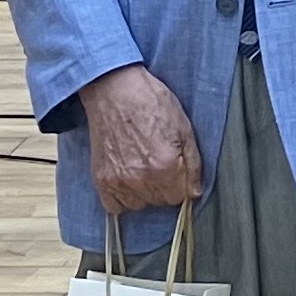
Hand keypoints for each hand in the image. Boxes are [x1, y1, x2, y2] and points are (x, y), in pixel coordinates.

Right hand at [81, 66, 202, 215]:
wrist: (114, 89)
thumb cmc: (150, 102)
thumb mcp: (184, 127)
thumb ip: (193, 164)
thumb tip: (194, 192)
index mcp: (165, 166)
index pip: (180, 197)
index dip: (180, 182)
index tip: (175, 169)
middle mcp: (142, 179)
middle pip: (160, 201)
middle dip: (163, 186)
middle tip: (156, 161)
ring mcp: (119, 181)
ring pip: (139, 205)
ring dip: (143, 192)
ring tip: (140, 167)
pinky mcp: (101, 179)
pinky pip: (114, 207)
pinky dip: (121, 197)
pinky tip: (126, 179)